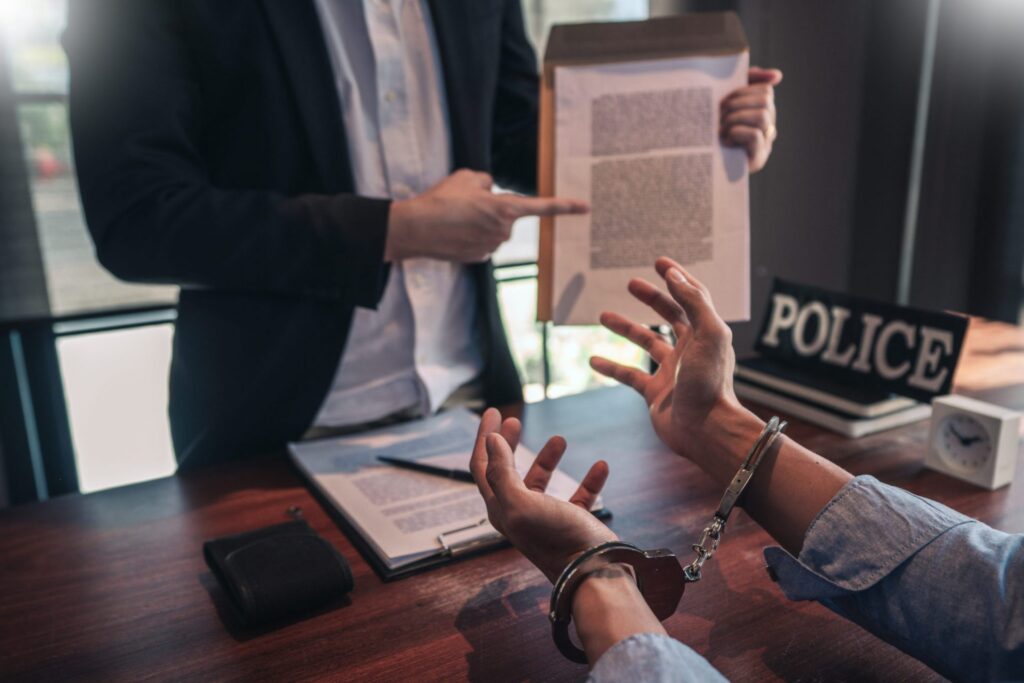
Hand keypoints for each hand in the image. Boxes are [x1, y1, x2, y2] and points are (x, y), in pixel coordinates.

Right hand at [385, 169, 587, 262]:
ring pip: (494, 230)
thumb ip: (486, 181)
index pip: (542, 207)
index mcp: (505, 209)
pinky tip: (454, 233)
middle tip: (464, 204)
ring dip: (480, 223)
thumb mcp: (465, 177)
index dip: (565, 206)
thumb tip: (491, 189)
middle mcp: (503, 231)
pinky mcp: (479, 258)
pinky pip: (482, 242)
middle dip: (491, 209)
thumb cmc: (440, 200)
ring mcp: (492, 247)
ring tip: (455, 218)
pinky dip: (471, 236)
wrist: (415, 229)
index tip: (585, 208)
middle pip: (507, 216)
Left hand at [469, 408, 614, 582]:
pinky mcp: (573, 523)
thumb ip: (502, 471)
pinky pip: (579, 495)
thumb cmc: (556, 538)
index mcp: (501, 508)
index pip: (483, 466)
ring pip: (541, 481)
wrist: (593, 573)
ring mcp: (546, 518)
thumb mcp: (522, 502)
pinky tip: (600, 465)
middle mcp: (519, 512)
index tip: (492, 411)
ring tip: (560, 439)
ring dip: (548, 458)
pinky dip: (588, 479)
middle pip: (507, 471)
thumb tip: (492, 441)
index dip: (485, 437)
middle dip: (509, 444)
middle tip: (514, 419)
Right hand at [590, 257, 759, 476]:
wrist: (705, 430)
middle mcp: (690, 350)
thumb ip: (693, 302)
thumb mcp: (708, 334)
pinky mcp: (655, 393)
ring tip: (602, 315)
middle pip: (670, 316)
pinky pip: (629, 375)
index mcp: (705, 333)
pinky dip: (611, 367)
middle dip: (652, 298)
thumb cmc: (710, 383)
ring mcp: (671, 372)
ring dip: (626, 328)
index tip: (659, 263)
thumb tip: (673, 275)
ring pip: (645, 343)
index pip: (693, 297)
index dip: (678, 278)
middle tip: (631, 283)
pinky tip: (593, 360)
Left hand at [720, 66, 782, 172]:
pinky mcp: (758, 159)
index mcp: (762, 112)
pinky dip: (738, 132)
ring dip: (736, 118)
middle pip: (765, 102)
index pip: (765, 91)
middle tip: (719, 114)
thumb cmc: (712, 128)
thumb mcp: (727, 101)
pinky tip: (725, 140)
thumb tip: (777, 75)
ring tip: (721, 128)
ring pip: (762, 116)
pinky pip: (755, 135)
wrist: (699, 162)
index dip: (743, 91)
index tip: (725, 99)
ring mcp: (765, 143)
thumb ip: (749, 81)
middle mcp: (768, 126)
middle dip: (738, 104)